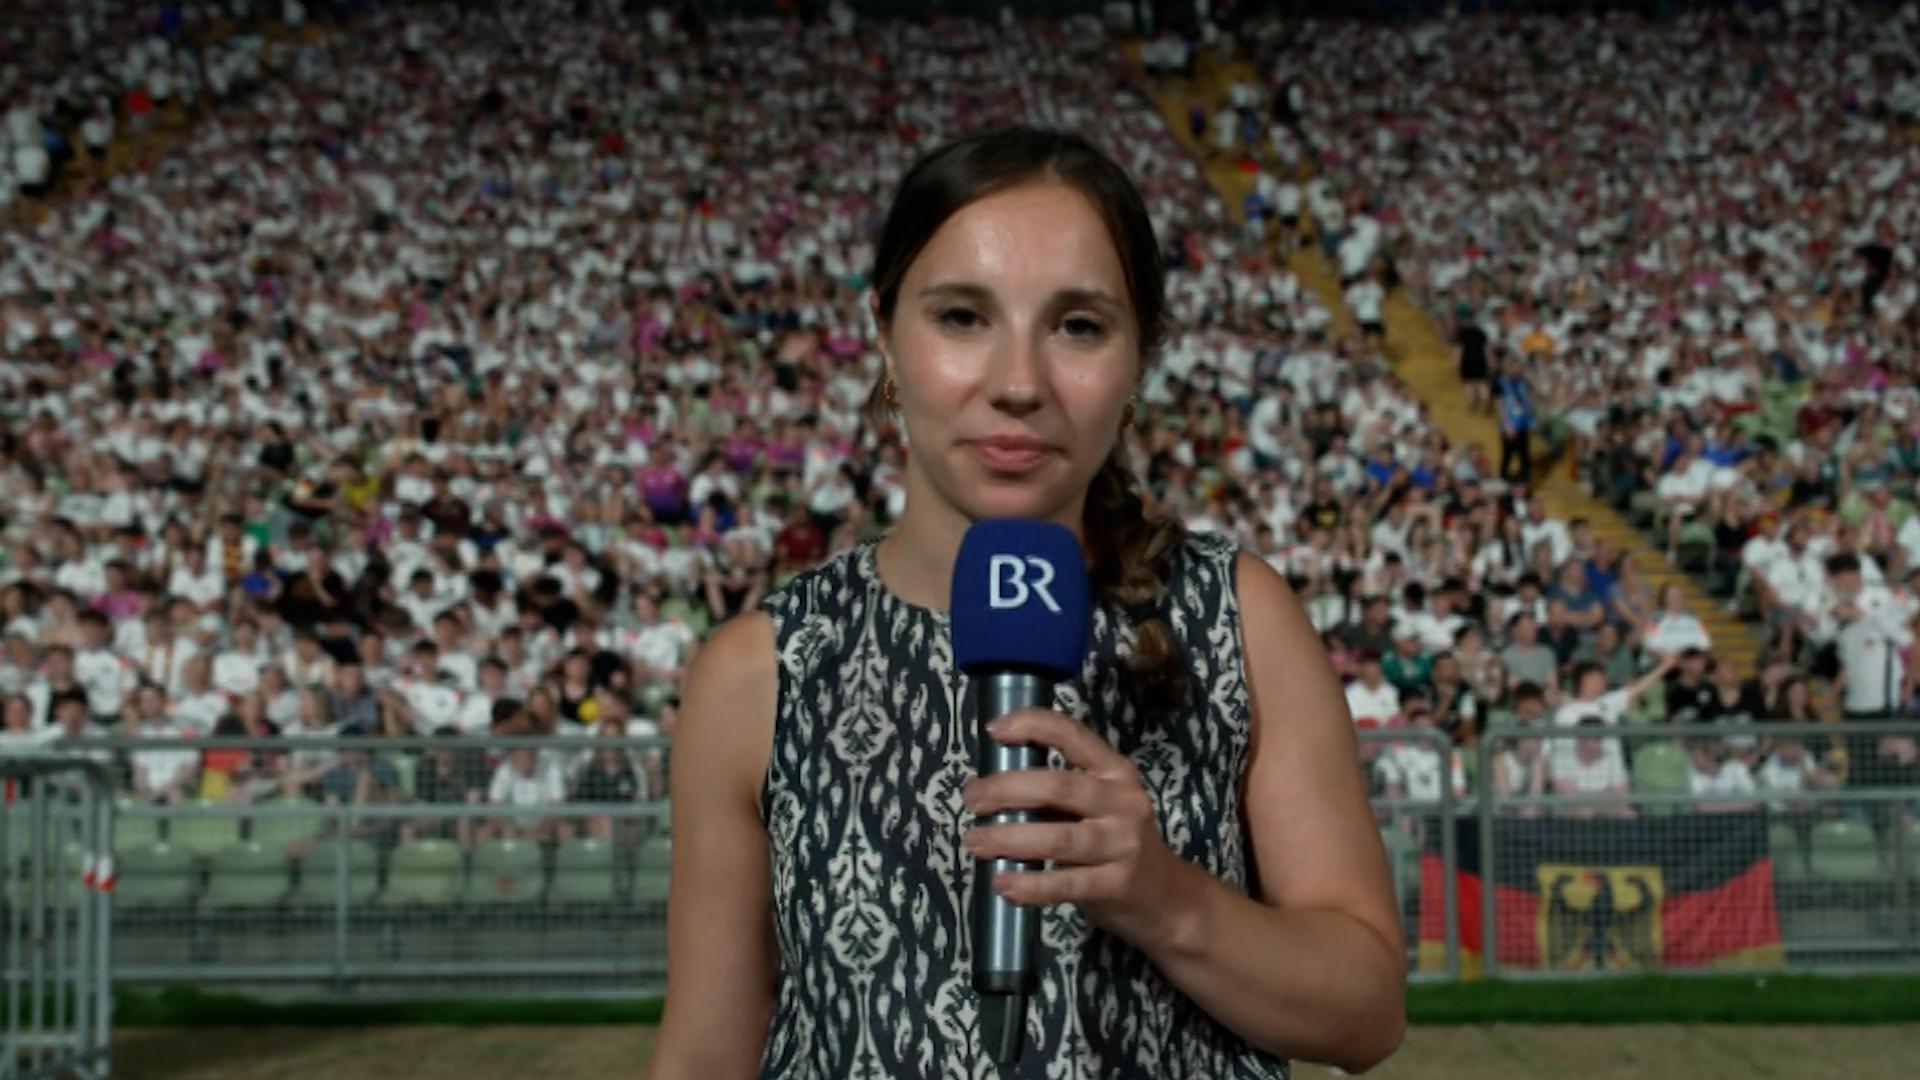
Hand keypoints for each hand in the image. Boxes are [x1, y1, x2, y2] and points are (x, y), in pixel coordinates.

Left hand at [962, 709, 1186, 945]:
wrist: (1166, 896)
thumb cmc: (1116, 841)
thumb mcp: (1100, 804)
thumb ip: (1058, 791)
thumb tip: (990, 784)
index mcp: (1115, 771)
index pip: (1073, 735)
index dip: (1032, 725)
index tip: (994, 730)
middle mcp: (1122, 802)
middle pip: (1057, 786)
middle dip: (1005, 789)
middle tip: (971, 799)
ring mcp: (1122, 845)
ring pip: (1058, 838)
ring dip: (1008, 838)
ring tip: (975, 841)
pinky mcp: (1116, 885)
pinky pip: (1066, 884)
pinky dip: (1030, 885)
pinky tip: (1003, 883)